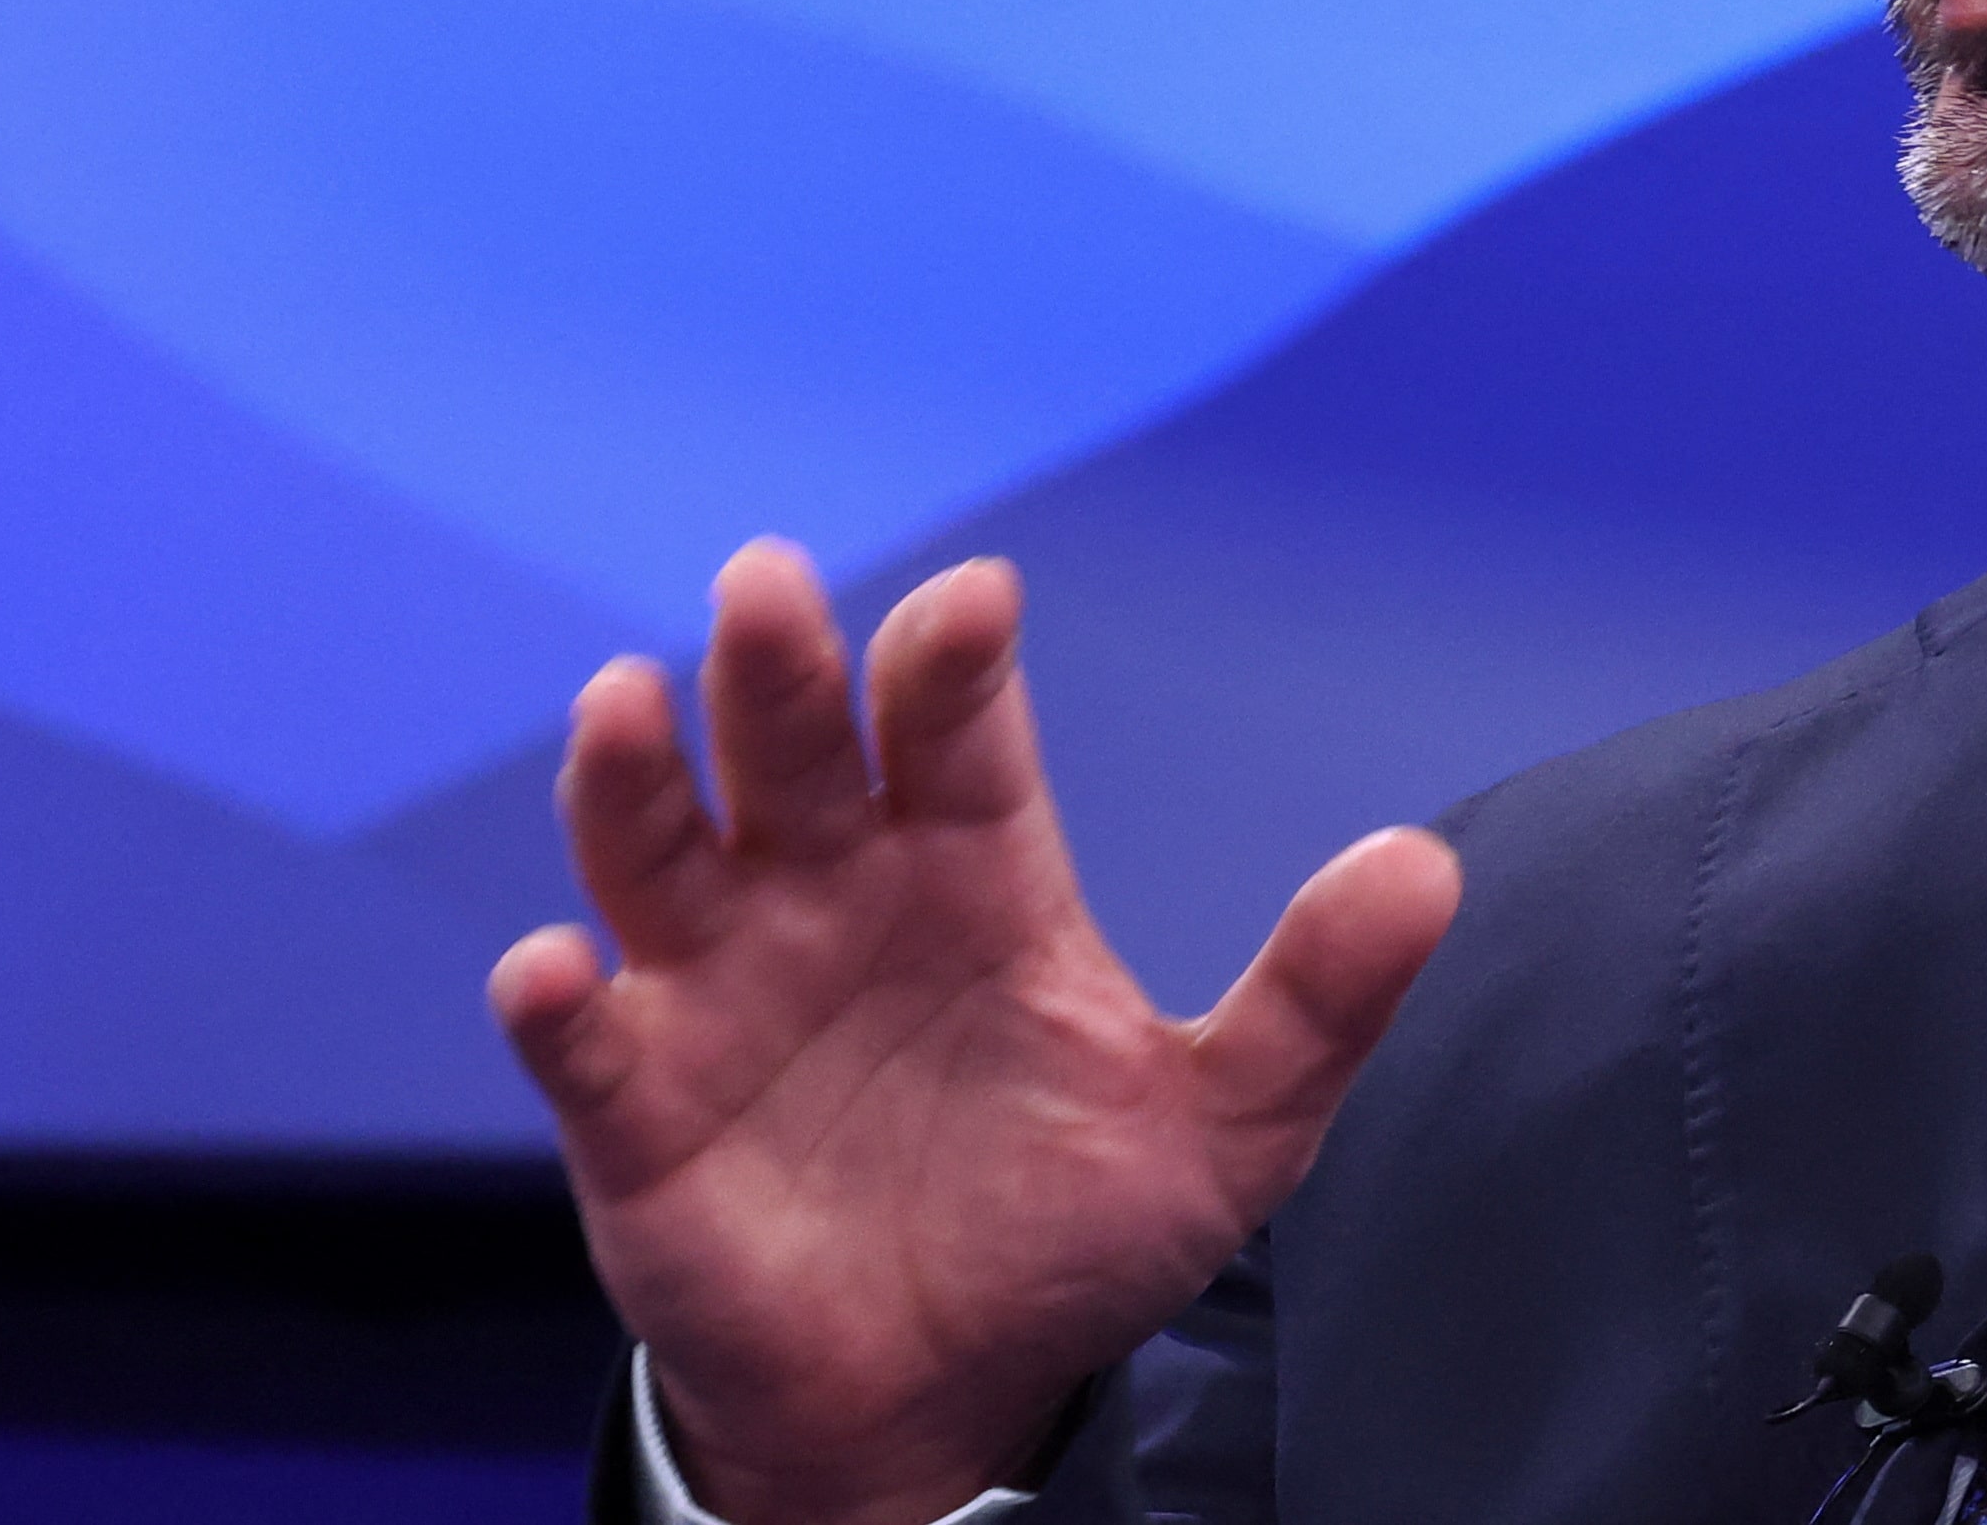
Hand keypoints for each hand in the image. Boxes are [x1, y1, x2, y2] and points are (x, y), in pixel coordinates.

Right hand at [489, 543, 1461, 1524]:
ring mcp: (721, 991)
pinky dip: (557, 1003)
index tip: (974, 606)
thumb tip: (1429, 866)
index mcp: (971, 872)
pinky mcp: (639, 1108)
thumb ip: (1315, 998)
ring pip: (657, 850)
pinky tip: (559, 970)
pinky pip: (582, 1041)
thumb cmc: (1068, 1229)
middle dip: (778, 668)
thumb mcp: (1225, 1127)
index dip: (953, 664)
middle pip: (794, 751)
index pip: (957, 734)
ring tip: (628, 703)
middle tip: (770, 588)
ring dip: (634, 778)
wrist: (941, 1398)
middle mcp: (832, 895)